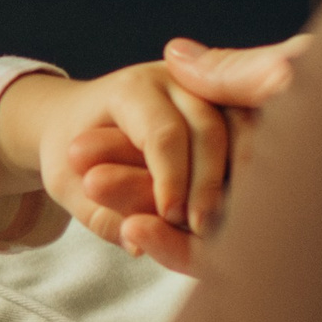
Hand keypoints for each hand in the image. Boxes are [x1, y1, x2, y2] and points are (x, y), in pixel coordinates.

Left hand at [0, 62, 232, 257]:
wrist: (78, 124)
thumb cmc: (73, 160)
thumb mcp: (69, 185)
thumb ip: (98, 213)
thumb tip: (137, 242)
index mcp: (132, 88)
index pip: (162, 132)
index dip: (171, 177)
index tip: (169, 216)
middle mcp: (174, 79)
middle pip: (208, 127)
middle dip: (206, 182)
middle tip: (199, 227)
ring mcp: (206, 88)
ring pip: (240, 126)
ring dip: (236, 176)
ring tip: (222, 222)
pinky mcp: (228, 105)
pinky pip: (252, 134)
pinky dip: (250, 169)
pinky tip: (240, 209)